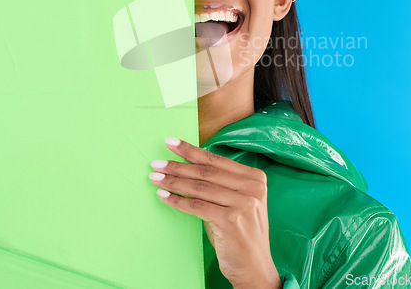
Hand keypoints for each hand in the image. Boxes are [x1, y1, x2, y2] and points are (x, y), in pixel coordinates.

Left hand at [149, 137, 281, 288]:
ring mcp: (243, 204)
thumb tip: (187, 165)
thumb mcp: (235, 202)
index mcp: (254, 178)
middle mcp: (252, 188)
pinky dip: (177, 201)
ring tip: (156, 178)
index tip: (171, 142)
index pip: (216, 160)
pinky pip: (197, 206)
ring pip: (199, 188)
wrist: (255, 267)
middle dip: (178, 165)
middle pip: (206, 172)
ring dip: (173, 182)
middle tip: (157, 163)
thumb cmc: (241, 232)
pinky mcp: (231, 221)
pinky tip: (164, 196)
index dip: (191, 150)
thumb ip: (220, 183)